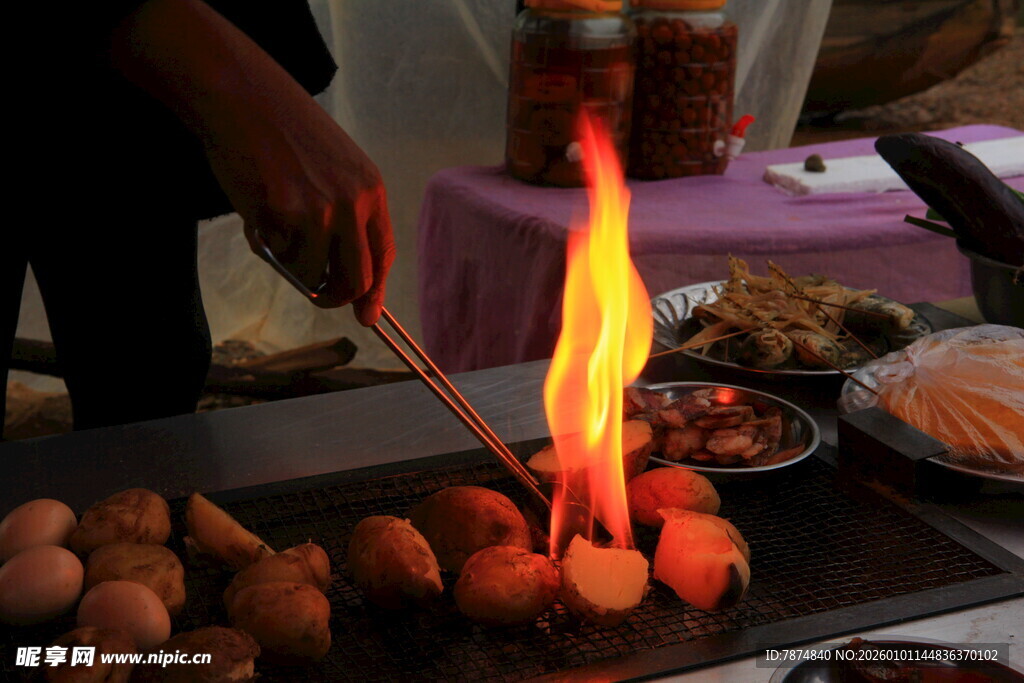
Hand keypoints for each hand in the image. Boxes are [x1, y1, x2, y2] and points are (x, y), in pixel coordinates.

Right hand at [111, 0, 394, 324]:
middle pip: (356, 279)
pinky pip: (277, 256)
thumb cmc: (283, 131)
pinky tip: (255, 208)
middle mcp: (354, 203)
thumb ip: (344, 214)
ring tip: (272, 223)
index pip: (383, 255)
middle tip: (318, 297)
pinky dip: (264, 244)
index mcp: (370, 189)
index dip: (375, 291)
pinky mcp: (285, 214)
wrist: (243, 96)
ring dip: (290, 262)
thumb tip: (339, 274)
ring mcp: (321, 210)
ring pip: (311, 273)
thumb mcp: (334, 166)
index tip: (367, 315)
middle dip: (335, 297)